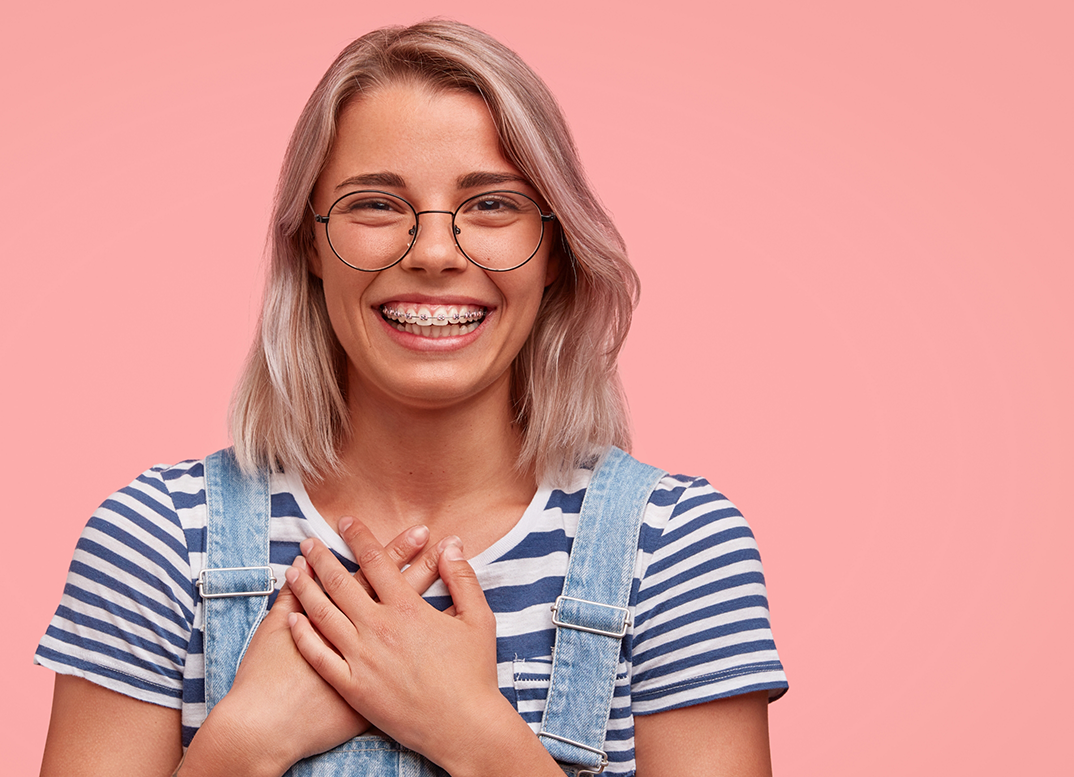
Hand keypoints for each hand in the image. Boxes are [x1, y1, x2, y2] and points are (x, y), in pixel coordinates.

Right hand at [185, 524, 444, 774]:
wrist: (267, 728)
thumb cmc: (265, 678)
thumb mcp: (270, 629)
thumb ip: (288, 598)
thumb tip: (297, 566)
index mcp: (341, 618)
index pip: (376, 573)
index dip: (398, 550)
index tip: (422, 530)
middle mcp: (364, 637)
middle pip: (401, 592)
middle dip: (422, 563)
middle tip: (446, 539)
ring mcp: (375, 664)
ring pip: (413, 625)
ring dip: (432, 595)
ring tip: (451, 570)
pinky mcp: (376, 691)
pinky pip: (411, 665)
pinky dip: (428, 644)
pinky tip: (444, 625)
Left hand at [286, 517, 507, 769]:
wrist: (464, 727)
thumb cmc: (475, 675)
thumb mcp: (479, 620)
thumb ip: (462, 579)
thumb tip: (451, 545)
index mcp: (409, 609)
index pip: (377, 562)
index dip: (359, 538)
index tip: (345, 522)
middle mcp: (380, 629)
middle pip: (342, 583)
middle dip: (322, 558)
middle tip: (308, 541)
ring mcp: (363, 659)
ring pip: (324, 615)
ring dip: (306, 588)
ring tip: (293, 570)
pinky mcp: (353, 688)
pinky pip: (320, 656)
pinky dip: (303, 634)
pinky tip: (292, 618)